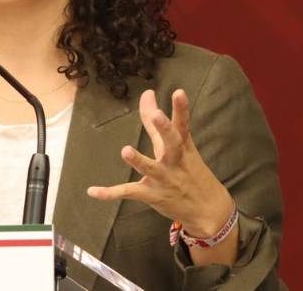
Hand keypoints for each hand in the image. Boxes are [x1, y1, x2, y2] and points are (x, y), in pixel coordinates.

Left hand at [87, 89, 234, 239]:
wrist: (209, 209)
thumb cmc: (191, 170)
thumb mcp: (179, 145)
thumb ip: (158, 121)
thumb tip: (147, 92)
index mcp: (183, 147)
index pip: (183, 124)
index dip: (181, 108)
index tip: (178, 92)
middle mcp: (175, 161)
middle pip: (172, 143)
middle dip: (165, 129)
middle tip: (157, 115)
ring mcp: (164, 179)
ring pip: (151, 169)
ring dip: (139, 161)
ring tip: (126, 151)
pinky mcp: (153, 195)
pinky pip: (130, 192)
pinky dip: (110, 193)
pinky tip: (93, 191)